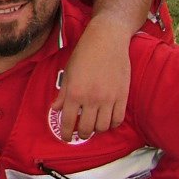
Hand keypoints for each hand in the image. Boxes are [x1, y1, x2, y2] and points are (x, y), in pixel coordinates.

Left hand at [51, 19, 130, 139]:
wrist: (106, 41)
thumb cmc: (83, 54)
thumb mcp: (68, 73)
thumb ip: (63, 93)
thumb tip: (56, 109)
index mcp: (75, 93)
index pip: (68, 122)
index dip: (66, 133)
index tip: (66, 138)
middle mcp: (91, 99)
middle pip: (87, 128)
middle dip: (82, 133)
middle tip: (80, 132)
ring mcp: (109, 99)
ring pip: (104, 127)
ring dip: (97, 130)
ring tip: (94, 125)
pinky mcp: (123, 96)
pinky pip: (118, 119)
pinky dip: (112, 124)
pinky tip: (107, 121)